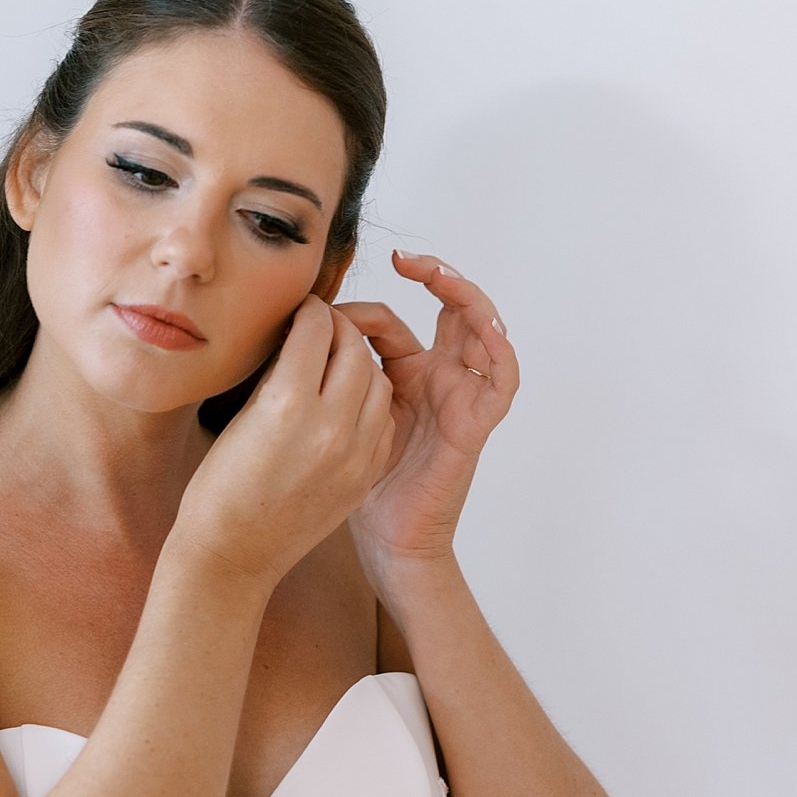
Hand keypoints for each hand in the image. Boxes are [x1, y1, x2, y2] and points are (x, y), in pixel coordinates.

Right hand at [171, 294, 395, 587]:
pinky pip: (382, 421)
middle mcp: (329, 427)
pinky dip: (369, 403)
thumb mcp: (242, 416)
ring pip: (378, 383)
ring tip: (336, 365)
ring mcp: (354, 455)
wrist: (233, 554)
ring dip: (360, 365)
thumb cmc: (220, 486)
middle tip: (324, 328)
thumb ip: (278, 373)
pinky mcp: (364, 476)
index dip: (309, 310)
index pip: (316, 328)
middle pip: (355, 351)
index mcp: (287, 404)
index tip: (304, 308)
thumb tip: (302, 337)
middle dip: (340, 330)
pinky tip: (346, 404)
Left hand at [332, 249, 519, 568]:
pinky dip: (499, 348)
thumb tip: (294, 330)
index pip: (394, 320)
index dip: (368, 305)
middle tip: (406, 259)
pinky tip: (482, 326)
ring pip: (483, 330)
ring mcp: (460, 398)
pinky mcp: (476, 423)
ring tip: (443, 277)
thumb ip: (326, 375)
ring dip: (468, 298)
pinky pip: (502, 379)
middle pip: (450, 310)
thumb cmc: (354, 482)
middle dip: (434, 276)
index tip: (332, 304)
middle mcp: (438, 379)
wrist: (382, 537)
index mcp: (403, 376)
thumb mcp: (335, 414)